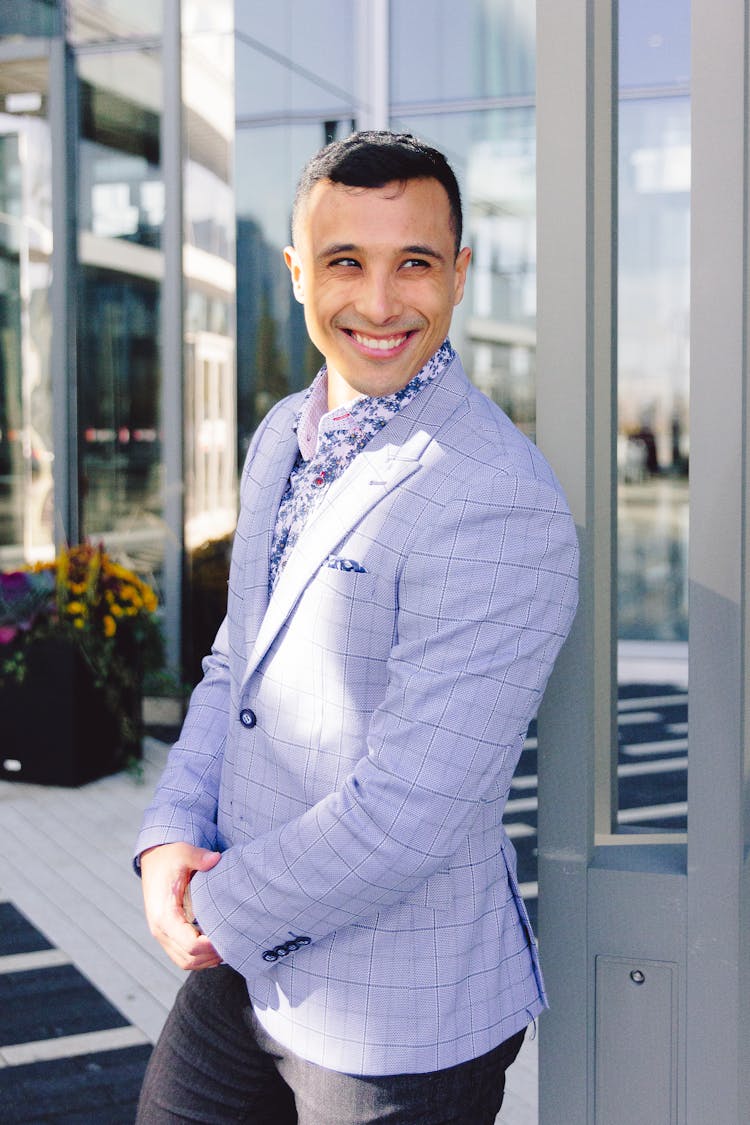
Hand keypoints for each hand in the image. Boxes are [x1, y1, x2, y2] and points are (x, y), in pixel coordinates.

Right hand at [140, 843, 222, 970]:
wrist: (153, 859)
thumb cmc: (169, 857)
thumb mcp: (183, 852)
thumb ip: (199, 857)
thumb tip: (216, 859)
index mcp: (164, 915)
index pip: (190, 944)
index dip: (211, 946)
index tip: (230, 936)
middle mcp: (159, 930)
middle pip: (188, 958)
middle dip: (212, 955)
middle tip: (234, 943)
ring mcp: (161, 934)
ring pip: (184, 961)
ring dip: (206, 960)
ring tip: (227, 946)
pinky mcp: (166, 934)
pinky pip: (181, 956)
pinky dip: (198, 957)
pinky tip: (215, 946)